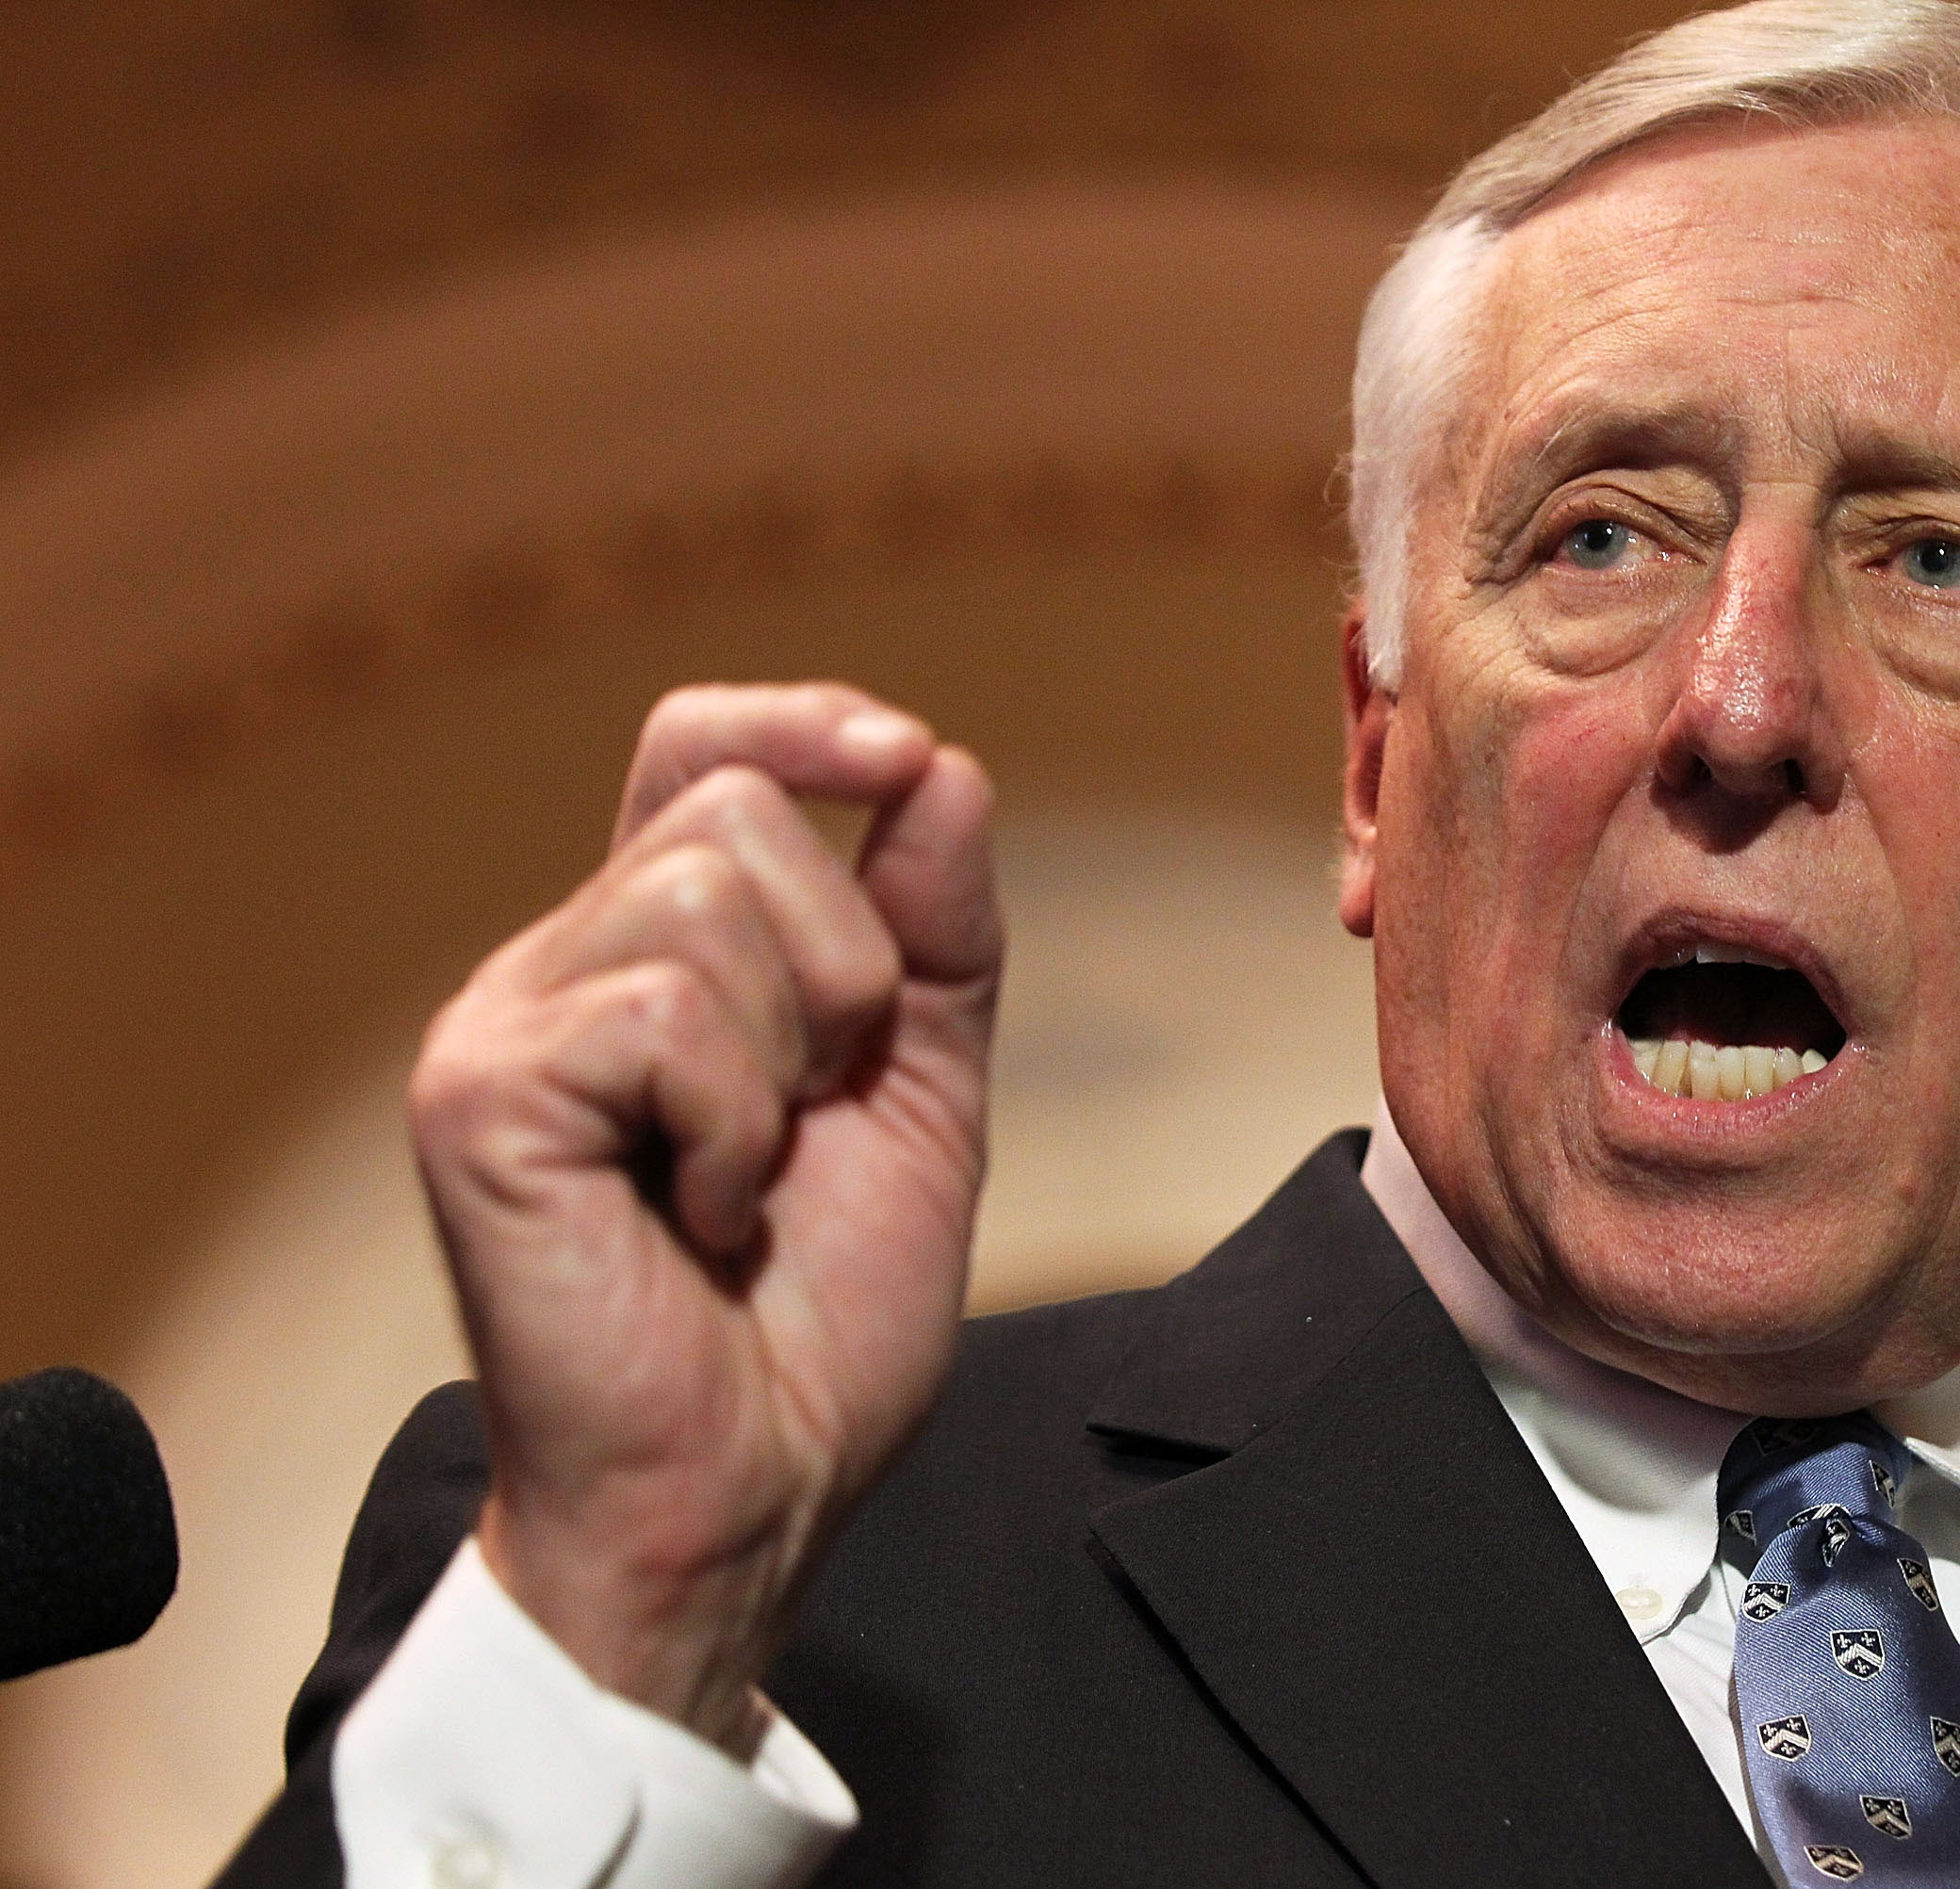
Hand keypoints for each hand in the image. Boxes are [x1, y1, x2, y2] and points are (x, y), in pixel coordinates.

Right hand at [408, 682, 1000, 1752]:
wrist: (748, 1494)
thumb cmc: (814, 1320)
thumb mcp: (918, 1095)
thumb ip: (933, 935)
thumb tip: (939, 768)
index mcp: (653, 958)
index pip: (695, 749)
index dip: (799, 721)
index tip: (902, 757)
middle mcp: (559, 966)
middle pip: (732, 809)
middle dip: (842, 965)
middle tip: (812, 1113)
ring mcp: (503, 1022)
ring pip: (702, 895)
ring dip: (785, 1059)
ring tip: (741, 1182)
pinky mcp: (478, 1094)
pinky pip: (667, 1015)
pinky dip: (733, 1127)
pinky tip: (695, 1219)